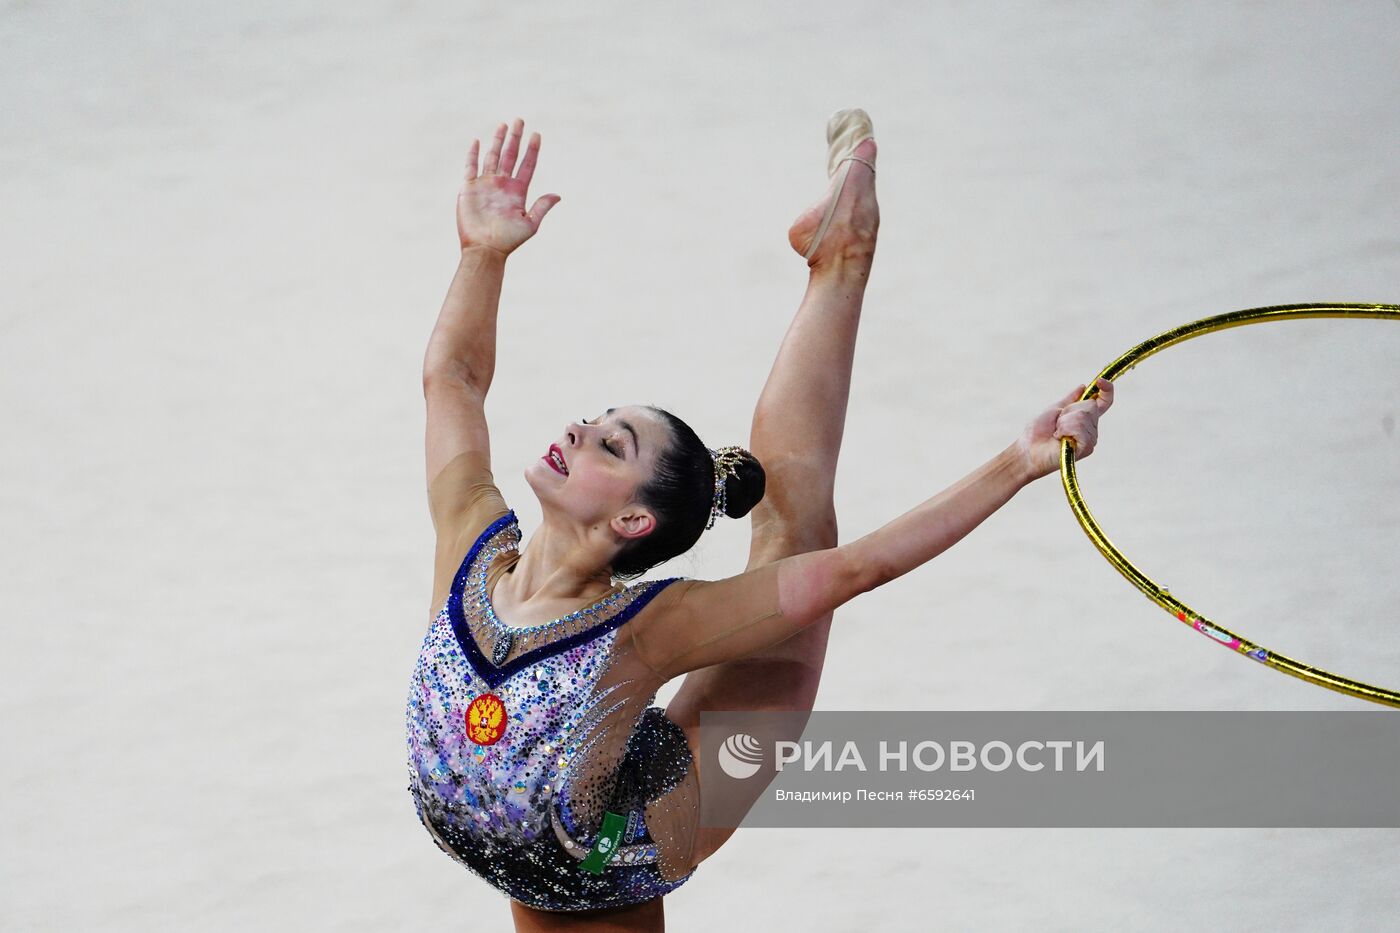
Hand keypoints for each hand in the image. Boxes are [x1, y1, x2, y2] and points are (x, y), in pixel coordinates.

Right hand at [457, 118, 561, 255]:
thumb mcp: (530, 224)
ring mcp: (486, 184)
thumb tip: (558, 195)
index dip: (532, 150)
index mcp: (518, 191)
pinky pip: (471, 166)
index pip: (527, 165)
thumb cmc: (508, 241)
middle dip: (515, 138)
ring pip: (493, 157)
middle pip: (510, 155)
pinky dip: (474, 154)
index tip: (537, 134)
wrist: (484, 249)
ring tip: (504, 124)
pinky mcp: (469, 188)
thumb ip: (542, 207)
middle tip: (520, 120)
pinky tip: (478, 141)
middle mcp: (502, 185)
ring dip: (498, 141)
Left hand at [1014, 377, 1114, 481]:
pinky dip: (1066, 430)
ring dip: (1064, 422)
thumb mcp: (1054, 409)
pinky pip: (1081, 430)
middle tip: (1057, 423)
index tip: (1101, 381)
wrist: (1028, 450)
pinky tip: (1060, 439)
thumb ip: (1070, 399)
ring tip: (1057, 432)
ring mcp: (1090, 439)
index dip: (1107, 390)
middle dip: (1069, 411)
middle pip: (1091, 406)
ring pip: (1084, 417)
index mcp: (1085, 417)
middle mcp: (1091, 428)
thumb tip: (1084, 386)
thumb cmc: (1038, 432)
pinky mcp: (1087, 448)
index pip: (1104, 402)